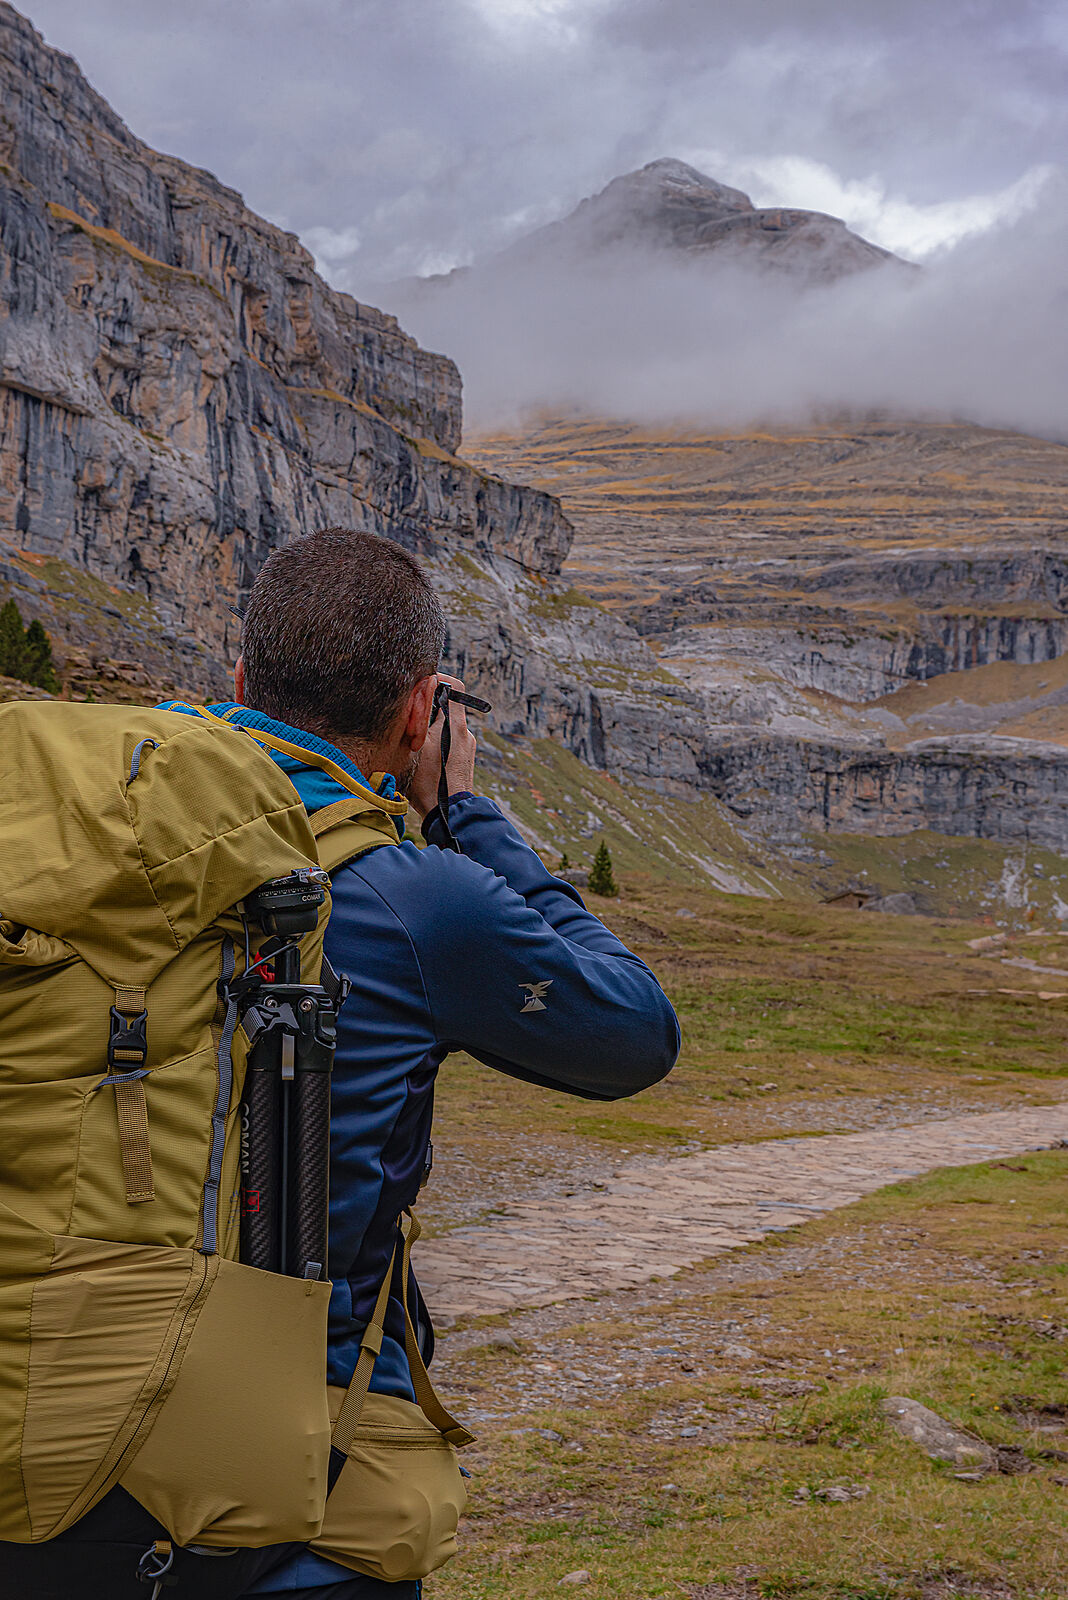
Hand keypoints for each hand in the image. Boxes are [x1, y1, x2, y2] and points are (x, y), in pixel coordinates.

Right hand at [406, 674, 476, 818]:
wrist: (448, 813)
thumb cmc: (430, 782)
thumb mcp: (415, 746)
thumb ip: (417, 720)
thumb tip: (416, 699)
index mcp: (455, 725)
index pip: (455, 687)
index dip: (440, 679)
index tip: (424, 682)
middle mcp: (465, 733)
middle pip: (447, 707)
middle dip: (428, 708)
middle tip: (409, 717)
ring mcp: (467, 746)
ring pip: (446, 726)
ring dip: (430, 727)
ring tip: (413, 741)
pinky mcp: (464, 759)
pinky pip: (450, 741)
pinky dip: (437, 742)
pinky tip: (423, 757)